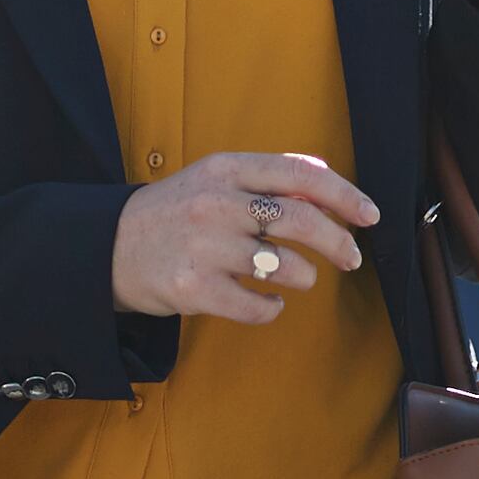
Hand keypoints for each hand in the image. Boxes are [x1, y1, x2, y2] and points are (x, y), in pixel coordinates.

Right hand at [114, 150, 376, 326]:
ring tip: (298, 278)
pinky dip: (272, 309)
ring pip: (283, 267)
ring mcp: (203, 247)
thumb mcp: (215, 176)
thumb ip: (268, 173)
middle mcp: (216, 204)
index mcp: (227, 169)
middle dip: (338, 243)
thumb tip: (323, 171)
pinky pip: (255, 306)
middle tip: (351, 259)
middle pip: (300, 221)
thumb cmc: (175, 212)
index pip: (300, 176)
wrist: (108, 247)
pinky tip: (270, 303)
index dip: (344, 196)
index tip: (370, 215)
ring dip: (303, 277)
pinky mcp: (192, 289)